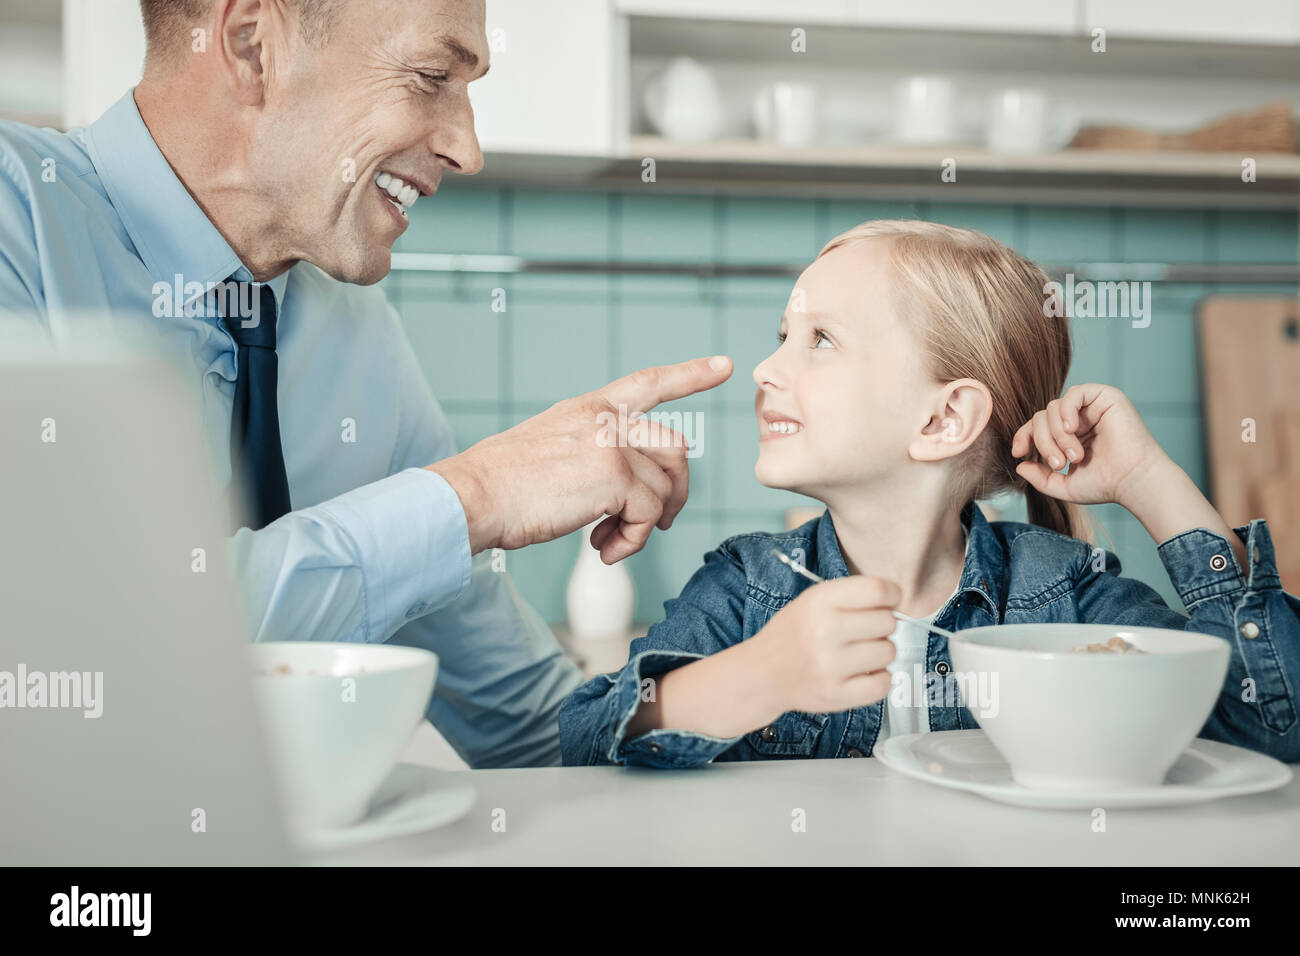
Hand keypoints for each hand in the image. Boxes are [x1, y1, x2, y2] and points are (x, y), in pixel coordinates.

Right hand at [428, 356, 732, 562]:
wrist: (474, 496)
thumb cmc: (502, 486)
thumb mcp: (552, 450)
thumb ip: (593, 454)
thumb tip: (625, 492)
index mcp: (590, 409)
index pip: (649, 382)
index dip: (689, 375)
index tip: (724, 365)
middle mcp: (606, 418)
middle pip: (676, 449)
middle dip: (675, 492)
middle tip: (655, 524)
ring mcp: (612, 443)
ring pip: (665, 487)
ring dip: (647, 525)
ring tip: (612, 542)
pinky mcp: (614, 476)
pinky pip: (649, 516)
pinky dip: (632, 541)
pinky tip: (604, 550)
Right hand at [747, 576, 900, 717]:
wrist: (762, 674)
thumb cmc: (794, 634)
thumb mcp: (812, 601)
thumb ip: (852, 596)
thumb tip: (898, 602)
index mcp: (819, 601)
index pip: (877, 590)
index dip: (892, 595)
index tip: (889, 602)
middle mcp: (824, 631)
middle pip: (888, 622)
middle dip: (883, 626)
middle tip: (865, 632)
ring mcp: (829, 666)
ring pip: (888, 652)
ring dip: (881, 653)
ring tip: (861, 654)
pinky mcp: (835, 695)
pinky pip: (883, 684)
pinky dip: (880, 679)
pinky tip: (864, 673)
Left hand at [1010, 383, 1167, 508]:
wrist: (1134, 481)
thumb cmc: (1106, 485)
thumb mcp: (1064, 485)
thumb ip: (1040, 478)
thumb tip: (1019, 465)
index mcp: (1071, 436)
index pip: (1037, 427)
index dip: (1023, 436)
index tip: (1018, 453)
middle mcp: (1080, 419)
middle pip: (1041, 418)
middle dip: (1043, 442)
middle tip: (1059, 464)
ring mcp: (1092, 407)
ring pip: (1053, 408)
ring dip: (1057, 435)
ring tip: (1074, 456)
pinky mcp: (1105, 397)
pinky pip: (1073, 394)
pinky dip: (1066, 411)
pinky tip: (1072, 430)